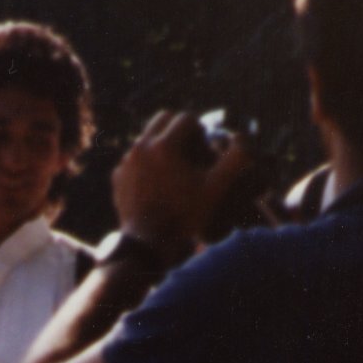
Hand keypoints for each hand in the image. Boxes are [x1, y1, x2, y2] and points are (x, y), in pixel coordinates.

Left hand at [112, 112, 254, 253]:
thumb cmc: (184, 217)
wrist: (147, 245)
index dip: (200, 131)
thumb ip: (234, 162)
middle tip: (189, 149)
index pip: (186, 119)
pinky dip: (145, 163)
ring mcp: (127, 162)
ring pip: (146, 137)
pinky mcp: (118, 177)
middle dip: (178, 128)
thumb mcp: (215, 190)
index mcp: (164, 146)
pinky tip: (156, 182)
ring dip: (162, 143)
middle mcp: (141, 147)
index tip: (204, 150)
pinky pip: (133, 159)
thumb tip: (244, 140)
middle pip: (163, 118)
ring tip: (173, 168)